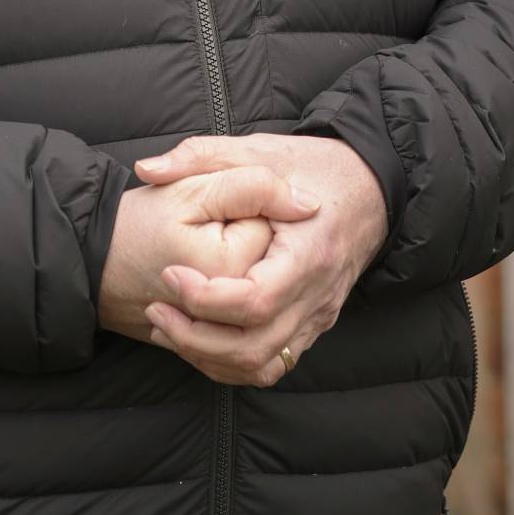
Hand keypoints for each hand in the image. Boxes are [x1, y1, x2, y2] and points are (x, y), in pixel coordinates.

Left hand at [133, 133, 388, 385]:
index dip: (206, 298)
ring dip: (207, 356)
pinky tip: (196, 336)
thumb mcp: (256, 149)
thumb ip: (199, 155)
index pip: (256, 300)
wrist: (367, 189)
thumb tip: (146, 168)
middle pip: (254, 346)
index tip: (170, 274)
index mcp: (309, 251)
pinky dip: (229, 362)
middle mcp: (318, 294)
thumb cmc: (309, 166)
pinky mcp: (312, 325)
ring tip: (167, 324)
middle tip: (156, 307)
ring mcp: (317, 316)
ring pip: (261, 365)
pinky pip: (271, 363)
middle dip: (194, 337)